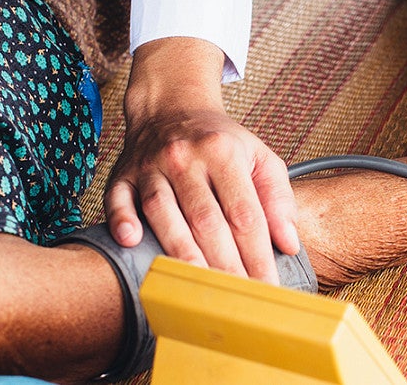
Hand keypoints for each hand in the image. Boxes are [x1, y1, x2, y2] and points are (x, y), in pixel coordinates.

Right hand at [104, 38, 299, 284]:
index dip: (256, 254)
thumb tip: (289, 244)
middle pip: (206, 219)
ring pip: (163, 212)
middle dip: (224, 264)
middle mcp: (186, 157)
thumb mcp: (260, 157)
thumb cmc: (220, 141)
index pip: (244, 213)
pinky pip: (118, 199)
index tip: (267, 286)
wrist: (172, 107)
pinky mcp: (122, 174)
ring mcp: (151, 165)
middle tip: (236, 300)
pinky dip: (122, 219)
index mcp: (224, 153)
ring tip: (195, 287)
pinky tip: (131, 242)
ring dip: (180, 251)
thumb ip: (278, 198)